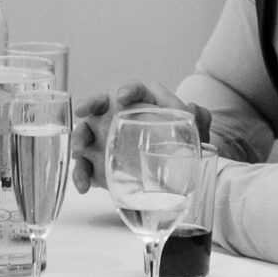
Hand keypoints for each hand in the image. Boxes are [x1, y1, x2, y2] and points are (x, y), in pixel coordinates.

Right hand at [70, 79, 186, 192]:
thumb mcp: (194, 133)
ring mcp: (108, 139)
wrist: (180, 174)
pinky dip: (82, 173)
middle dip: (90, 103)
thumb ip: (198, 120)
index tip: (122, 98)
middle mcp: (122, 115)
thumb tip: (194, 110)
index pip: (137, 90)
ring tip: (79, 154)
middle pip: (102, 103)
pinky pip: (87, 164)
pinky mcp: (102, 162)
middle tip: (82, 110)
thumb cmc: (184, 145)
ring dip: (79, 141)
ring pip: (88, 133)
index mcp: (147, 102)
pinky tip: (84, 186)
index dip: (128, 90)